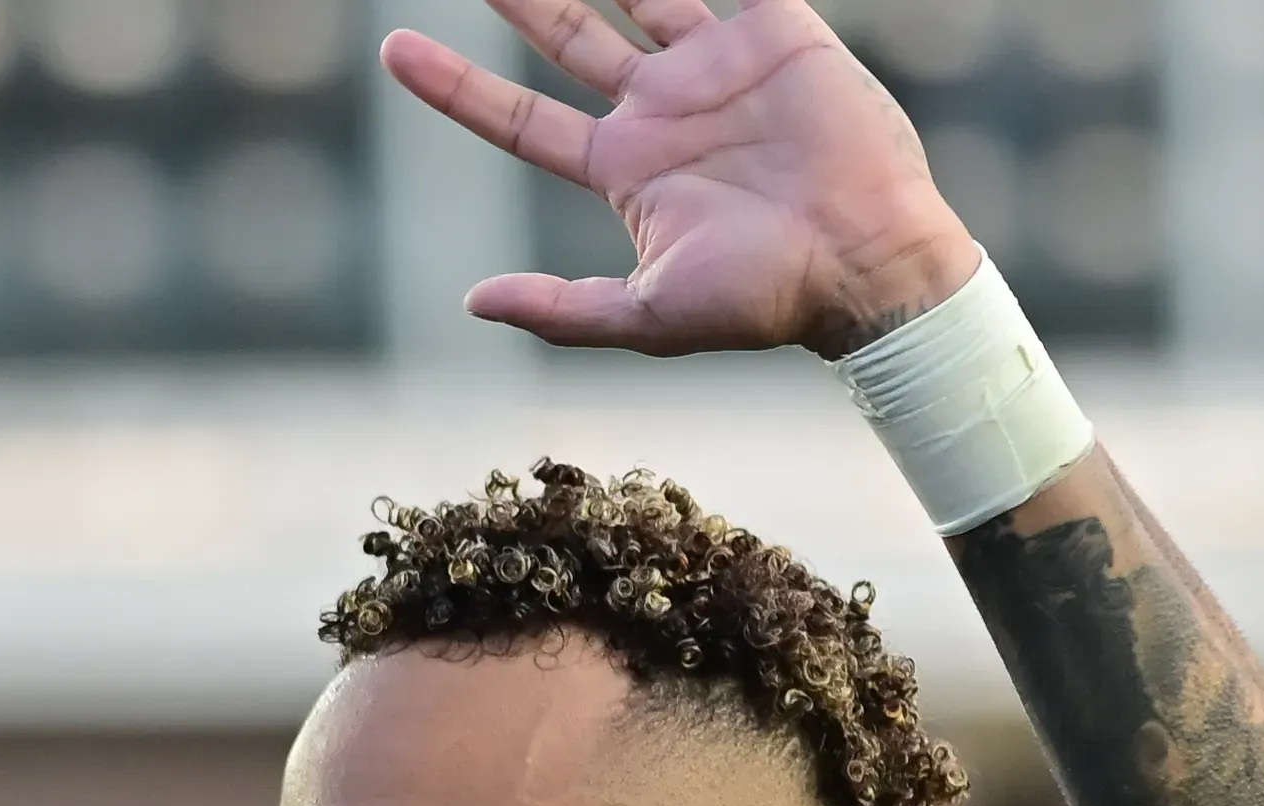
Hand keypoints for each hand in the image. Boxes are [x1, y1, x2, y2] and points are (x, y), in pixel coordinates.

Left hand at [379, 0, 981, 357]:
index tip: (392, 50)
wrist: (870, 267)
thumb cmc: (766, 302)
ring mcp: (718, 68)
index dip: (455, 87)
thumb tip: (471, 303)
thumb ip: (562, 310)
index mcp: (626, 170)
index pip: (519, 118)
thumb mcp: (648, 316)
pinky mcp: (779, 32)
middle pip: (568, 35)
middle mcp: (663, 111)